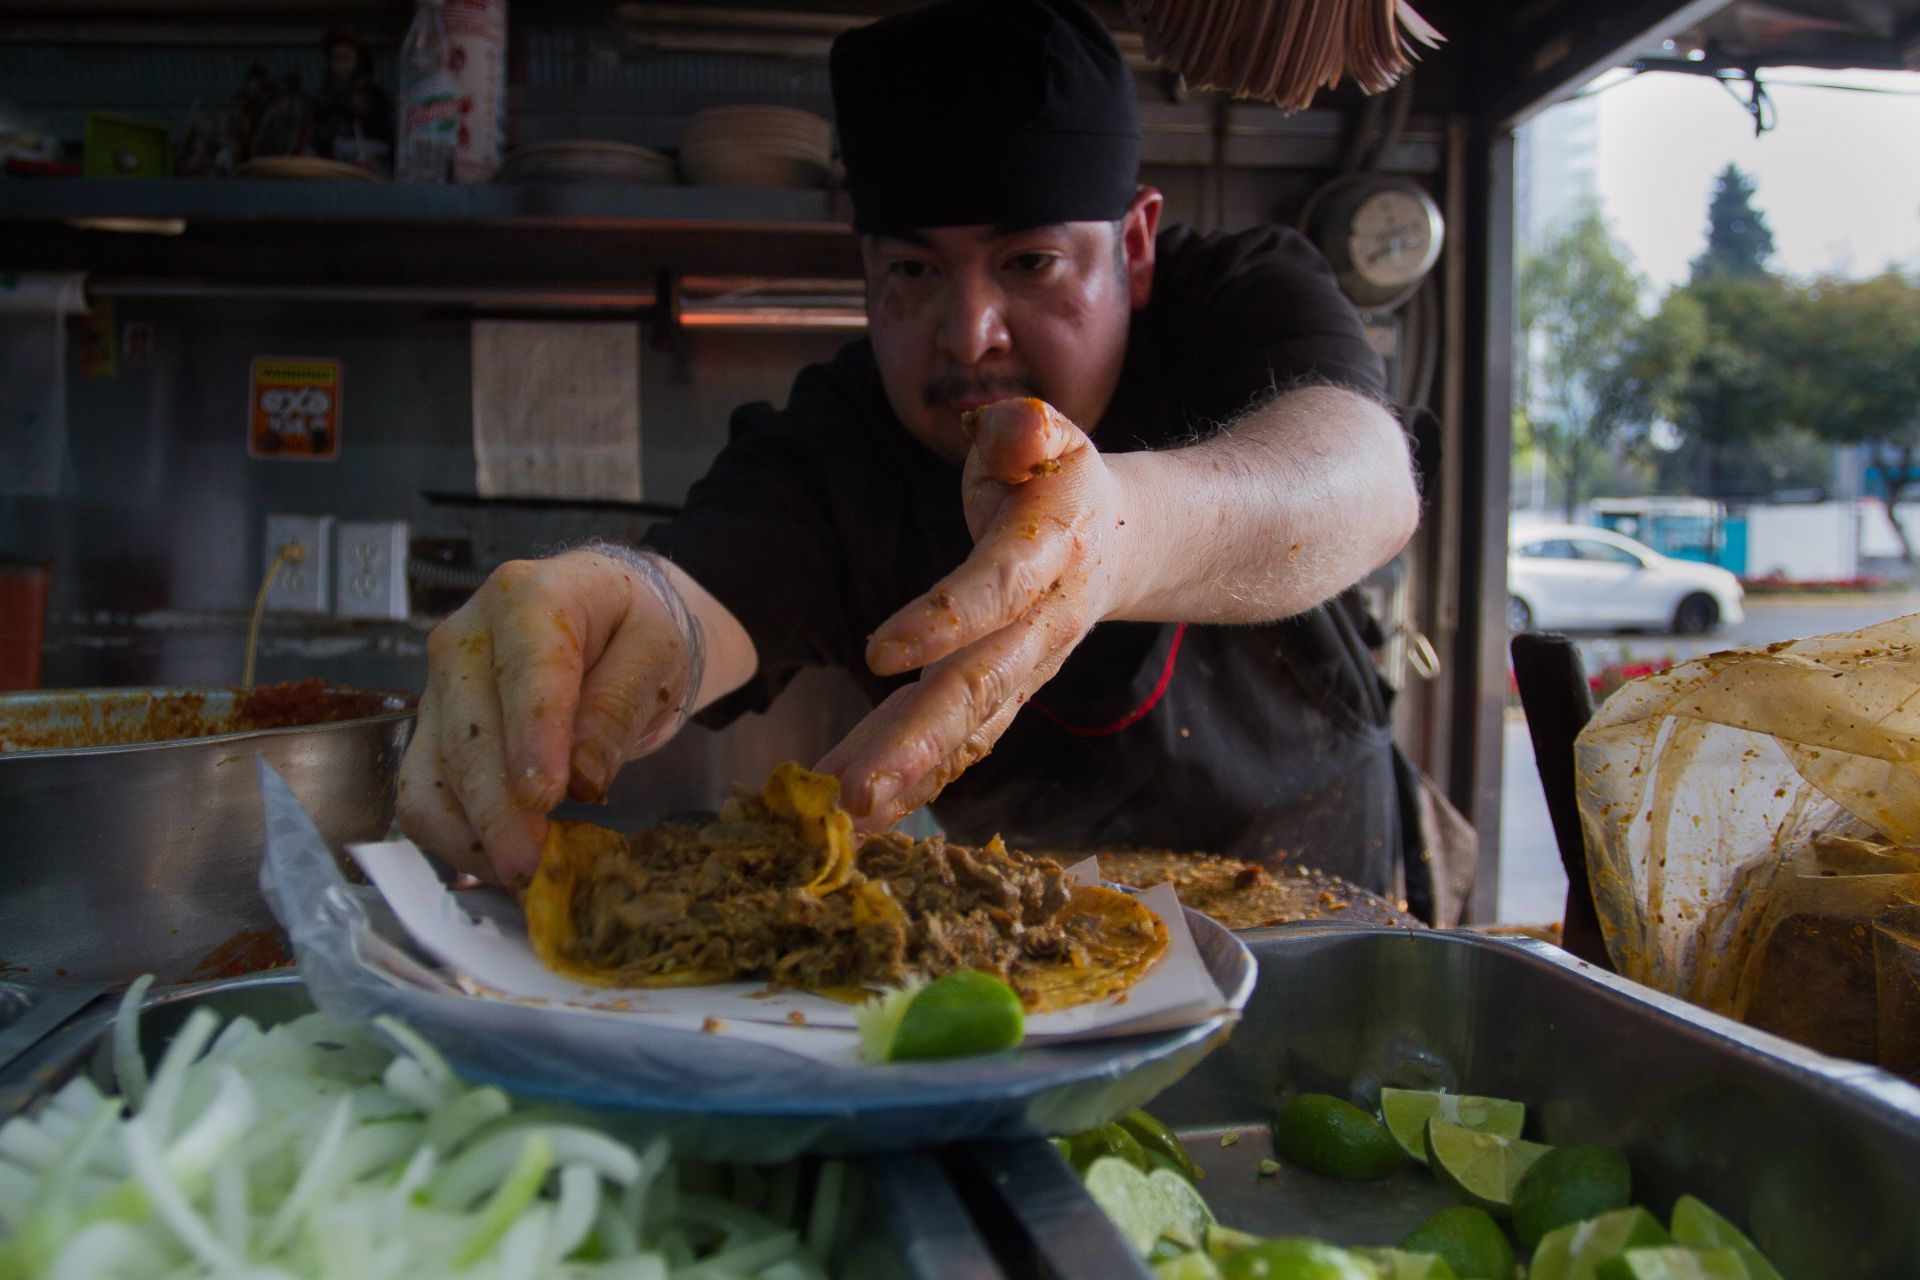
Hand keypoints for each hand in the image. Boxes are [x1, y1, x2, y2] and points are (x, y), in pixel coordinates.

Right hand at [394, 547, 700, 885]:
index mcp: (527, 597)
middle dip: (499, 810)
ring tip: (525, 874)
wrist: (602, 618)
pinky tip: (499, 860)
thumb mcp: (654, 654)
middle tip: (535, 868)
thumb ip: (619, 706)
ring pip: (434, 772)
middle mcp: (465, 636)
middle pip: (469, 733)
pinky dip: (453, 836)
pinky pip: (421, 793)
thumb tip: (584, 776)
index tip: (545, 798)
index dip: (532, 739)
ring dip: (472, 833)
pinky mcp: (430, 726)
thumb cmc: (630, 631)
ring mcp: (438, 683)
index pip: (525, 673)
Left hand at [817, 397, 1135, 828]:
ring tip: (845, 815)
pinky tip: (865, 819)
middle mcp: (1042, 624)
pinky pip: (960, 743)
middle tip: (854, 790)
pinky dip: (915, 782)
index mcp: (1049, 552)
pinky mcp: (1004, 696)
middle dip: (915, 740)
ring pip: (967, 728)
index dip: (943, 619)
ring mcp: (1025, 670)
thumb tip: (1015, 432)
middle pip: (979, 686)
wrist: (1124, 542)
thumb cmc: (1060, 479)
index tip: (878, 651)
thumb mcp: (1051, 436)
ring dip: (907, 774)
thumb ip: (1029, 433)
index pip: (996, 589)